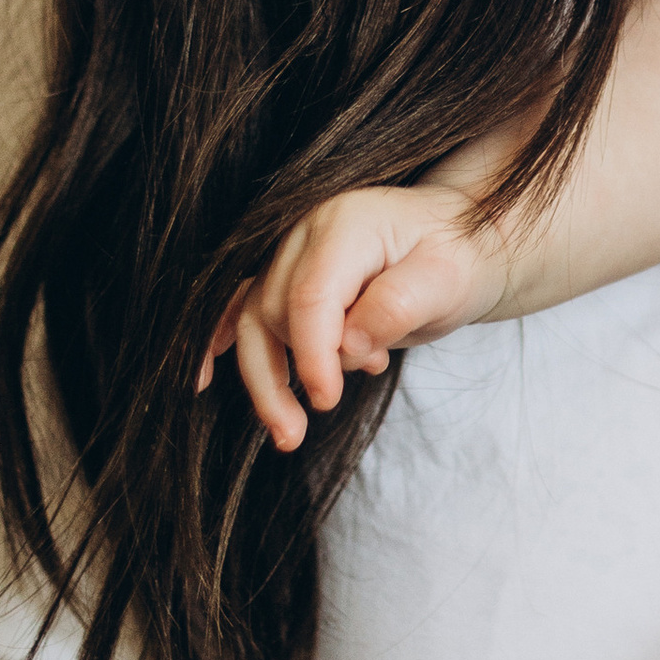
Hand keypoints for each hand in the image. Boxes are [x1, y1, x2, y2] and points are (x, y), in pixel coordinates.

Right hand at [204, 187, 506, 451]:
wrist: (457, 242)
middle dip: (291, 373)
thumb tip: (348, 346)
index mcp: (347, 225)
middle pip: (273, 311)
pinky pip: (240, 309)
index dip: (312, 355)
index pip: (311, 296)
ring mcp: (290, 255)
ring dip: (263, 379)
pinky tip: (202, 381)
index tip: (326, 401)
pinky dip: (221, 343)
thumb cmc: (455, 259)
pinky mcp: (286, 278)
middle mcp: (306, 233)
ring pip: (252, 320)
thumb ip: (396, 306)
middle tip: (319, 417)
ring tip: (288, 434)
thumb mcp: (446, 281)